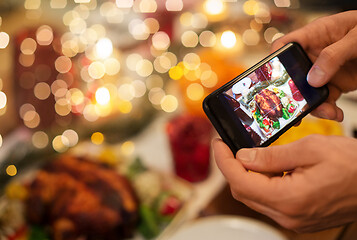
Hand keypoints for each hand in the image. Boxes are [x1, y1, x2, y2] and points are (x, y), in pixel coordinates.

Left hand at [212, 135, 356, 231]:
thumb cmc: (354, 165)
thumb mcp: (310, 148)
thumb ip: (271, 156)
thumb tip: (243, 157)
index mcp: (288, 199)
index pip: (240, 181)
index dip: (224, 161)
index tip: (218, 144)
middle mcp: (288, 215)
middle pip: (243, 192)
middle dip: (232, 167)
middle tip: (229, 147)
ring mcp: (294, 219)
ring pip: (255, 197)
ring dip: (247, 175)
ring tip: (250, 154)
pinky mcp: (299, 216)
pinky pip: (270, 201)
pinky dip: (262, 183)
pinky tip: (269, 167)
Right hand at [272, 10, 356, 121]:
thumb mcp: (355, 37)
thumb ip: (334, 55)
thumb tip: (314, 78)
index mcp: (314, 35)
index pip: (285, 45)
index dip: (274, 60)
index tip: (271, 77)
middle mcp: (315, 54)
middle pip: (292, 75)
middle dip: (292, 94)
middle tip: (294, 108)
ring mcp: (323, 71)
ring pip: (307, 93)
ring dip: (314, 107)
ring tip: (328, 112)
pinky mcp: (334, 84)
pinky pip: (325, 101)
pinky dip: (328, 111)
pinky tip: (335, 114)